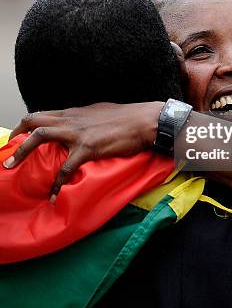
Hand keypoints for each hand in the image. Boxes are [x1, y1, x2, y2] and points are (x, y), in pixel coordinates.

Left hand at [3, 101, 163, 201]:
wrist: (143, 121)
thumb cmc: (126, 117)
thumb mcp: (99, 112)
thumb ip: (84, 119)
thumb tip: (78, 126)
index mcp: (74, 112)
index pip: (42, 114)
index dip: (26, 125)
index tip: (17, 137)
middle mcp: (71, 119)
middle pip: (34, 120)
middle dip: (16, 135)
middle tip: (8, 153)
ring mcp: (78, 132)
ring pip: (40, 135)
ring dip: (22, 152)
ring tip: (11, 167)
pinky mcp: (88, 147)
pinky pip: (66, 167)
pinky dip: (57, 183)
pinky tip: (54, 195)